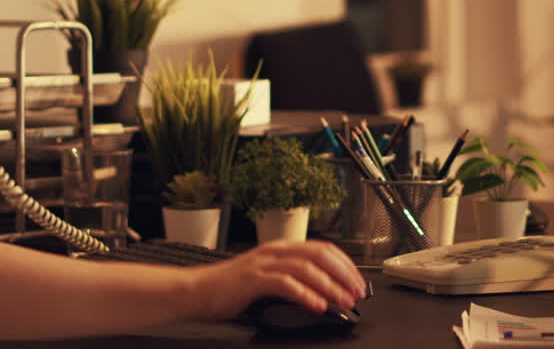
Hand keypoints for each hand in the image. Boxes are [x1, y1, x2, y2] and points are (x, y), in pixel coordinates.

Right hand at [185, 240, 368, 320]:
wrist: (195, 291)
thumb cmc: (230, 288)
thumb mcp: (266, 277)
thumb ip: (291, 279)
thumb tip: (322, 292)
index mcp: (281, 248)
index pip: (322, 248)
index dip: (345, 263)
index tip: (358, 281)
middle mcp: (274, 251)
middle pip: (319, 254)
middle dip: (343, 273)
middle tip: (357, 292)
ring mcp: (263, 264)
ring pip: (306, 268)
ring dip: (329, 286)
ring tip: (343, 301)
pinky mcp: (252, 280)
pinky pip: (285, 284)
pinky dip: (305, 294)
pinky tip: (317, 306)